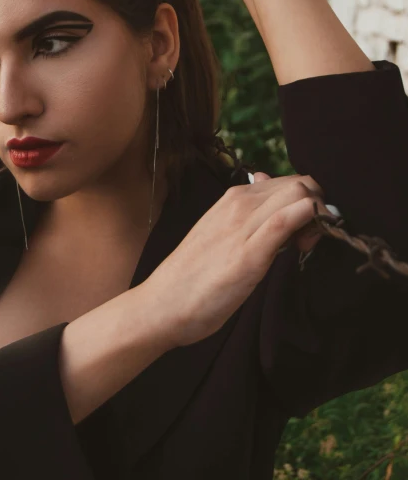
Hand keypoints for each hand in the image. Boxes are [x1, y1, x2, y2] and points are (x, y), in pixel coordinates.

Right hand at [144, 173, 331, 347]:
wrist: (163, 303)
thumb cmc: (194, 273)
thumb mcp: (220, 230)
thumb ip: (246, 210)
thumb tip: (264, 178)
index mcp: (233, 196)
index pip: (288, 181)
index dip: (308, 200)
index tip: (308, 228)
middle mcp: (239, 203)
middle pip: (300, 183)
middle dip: (319, 205)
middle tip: (312, 238)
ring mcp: (243, 226)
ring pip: (298, 195)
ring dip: (319, 216)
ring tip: (308, 245)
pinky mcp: (249, 254)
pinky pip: (286, 221)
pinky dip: (308, 222)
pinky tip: (307, 241)